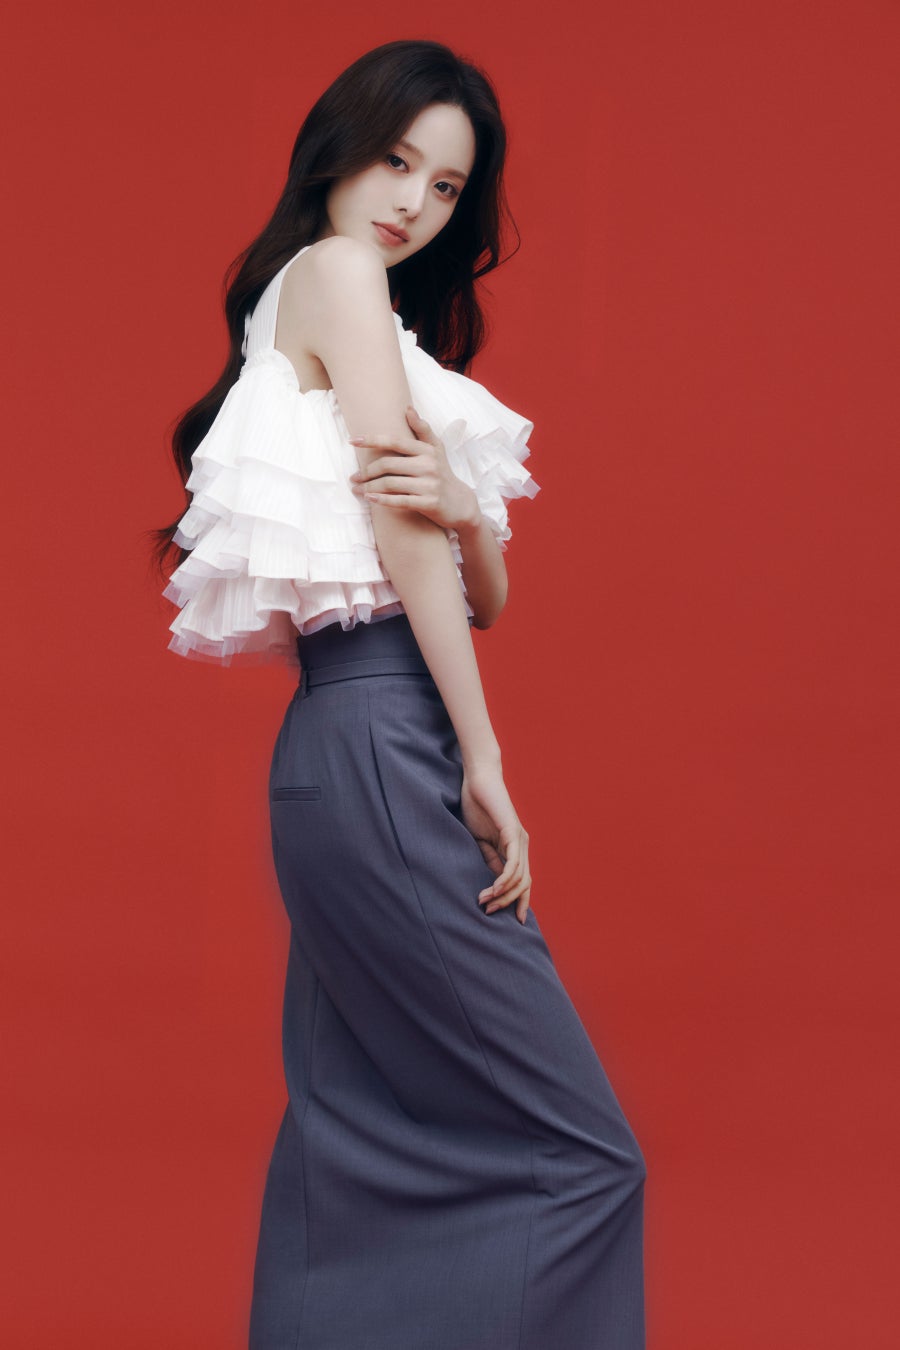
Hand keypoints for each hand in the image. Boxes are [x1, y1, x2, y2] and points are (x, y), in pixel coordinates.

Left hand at [348, 406, 481, 532]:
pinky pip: (400, 501)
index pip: (395, 440)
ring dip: (369, 487)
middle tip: (354, 477)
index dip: (372, 440)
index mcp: (427, 450)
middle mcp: (428, 465)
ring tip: (357, 490)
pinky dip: (382, 500)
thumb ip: (422, 429)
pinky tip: (370, 498)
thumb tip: (407, 409)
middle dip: (366, 471)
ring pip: (390, 484)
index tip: (352, 441)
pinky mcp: (429, 503)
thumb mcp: (436, 449)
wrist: (460, 503)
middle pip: (388, 464)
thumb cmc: (442, 473)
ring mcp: (429, 485)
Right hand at [460, 766, 531, 923]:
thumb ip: (489, 859)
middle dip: (507, 903)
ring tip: (484, 902)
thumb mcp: (480, 840)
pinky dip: (504, 879)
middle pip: (524, 884)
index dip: (520, 902)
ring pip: (519, 877)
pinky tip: (493, 888)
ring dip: (502, 894)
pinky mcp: (512, 832)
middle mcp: (522, 845)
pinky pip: (513, 862)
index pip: (523, 882)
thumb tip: (495, 882)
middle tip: (489, 913)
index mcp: (515, 848)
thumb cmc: (477, 807)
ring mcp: (520, 839)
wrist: (477, 779)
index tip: (513, 922)